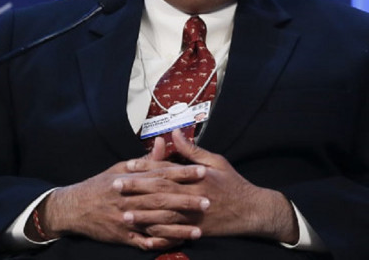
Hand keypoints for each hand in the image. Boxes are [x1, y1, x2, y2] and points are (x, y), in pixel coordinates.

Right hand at [34, 137, 210, 249]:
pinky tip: (176, 244)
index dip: (182, 173)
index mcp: (130, 179)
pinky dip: (160, 243)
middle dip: (185, 200)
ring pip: (156, 222)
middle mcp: (129, 198)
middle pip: (161, 199)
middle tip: (207, 201)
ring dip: (178, 227)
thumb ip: (144, 160)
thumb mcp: (120, 168)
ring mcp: (126, 219)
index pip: (160, 174)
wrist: (74, 207)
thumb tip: (162, 142)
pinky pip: (144, 241)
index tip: (201, 172)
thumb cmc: (101, 185)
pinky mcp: (122, 236)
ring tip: (198, 229)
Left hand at [122, 129, 298, 243]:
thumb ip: (192, 149)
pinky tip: (143, 235)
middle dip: (136, 190)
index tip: (128, 165)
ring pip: (164, 216)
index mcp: (196, 177)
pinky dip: (158, 236)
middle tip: (116, 187)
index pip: (166, 170)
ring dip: (143, 215)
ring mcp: (194, 216)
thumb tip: (174, 133)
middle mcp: (193, 196)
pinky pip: (174, 234)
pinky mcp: (196, 231)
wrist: (252, 212)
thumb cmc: (233, 183)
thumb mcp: (216, 161)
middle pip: (160, 192)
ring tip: (124, 213)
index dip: (146, 167)